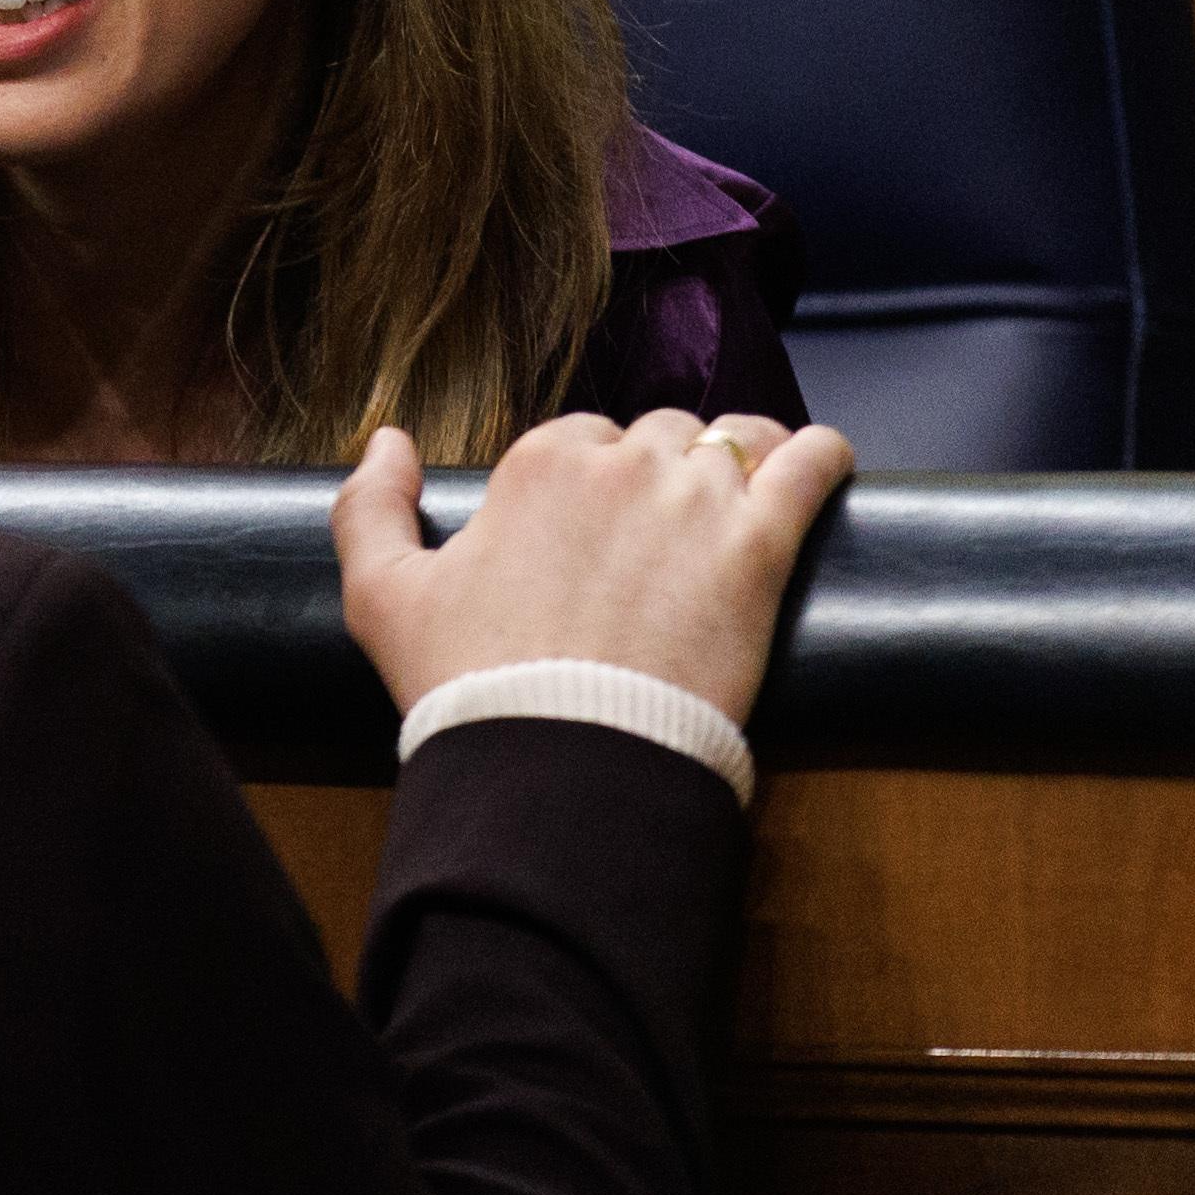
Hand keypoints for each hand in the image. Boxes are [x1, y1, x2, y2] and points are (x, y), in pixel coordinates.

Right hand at [332, 410, 855, 723]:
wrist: (560, 758)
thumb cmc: (466, 684)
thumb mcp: (380, 595)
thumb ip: (369, 505)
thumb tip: (387, 438)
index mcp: (538, 465)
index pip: (581, 438)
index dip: (588, 481)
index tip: (593, 533)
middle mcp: (621, 464)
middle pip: (659, 436)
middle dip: (661, 472)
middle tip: (661, 538)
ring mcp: (695, 500)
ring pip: (733, 441)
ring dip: (739, 459)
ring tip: (744, 494)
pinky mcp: (761, 547)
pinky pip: (810, 465)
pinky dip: (821, 456)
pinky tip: (825, 462)